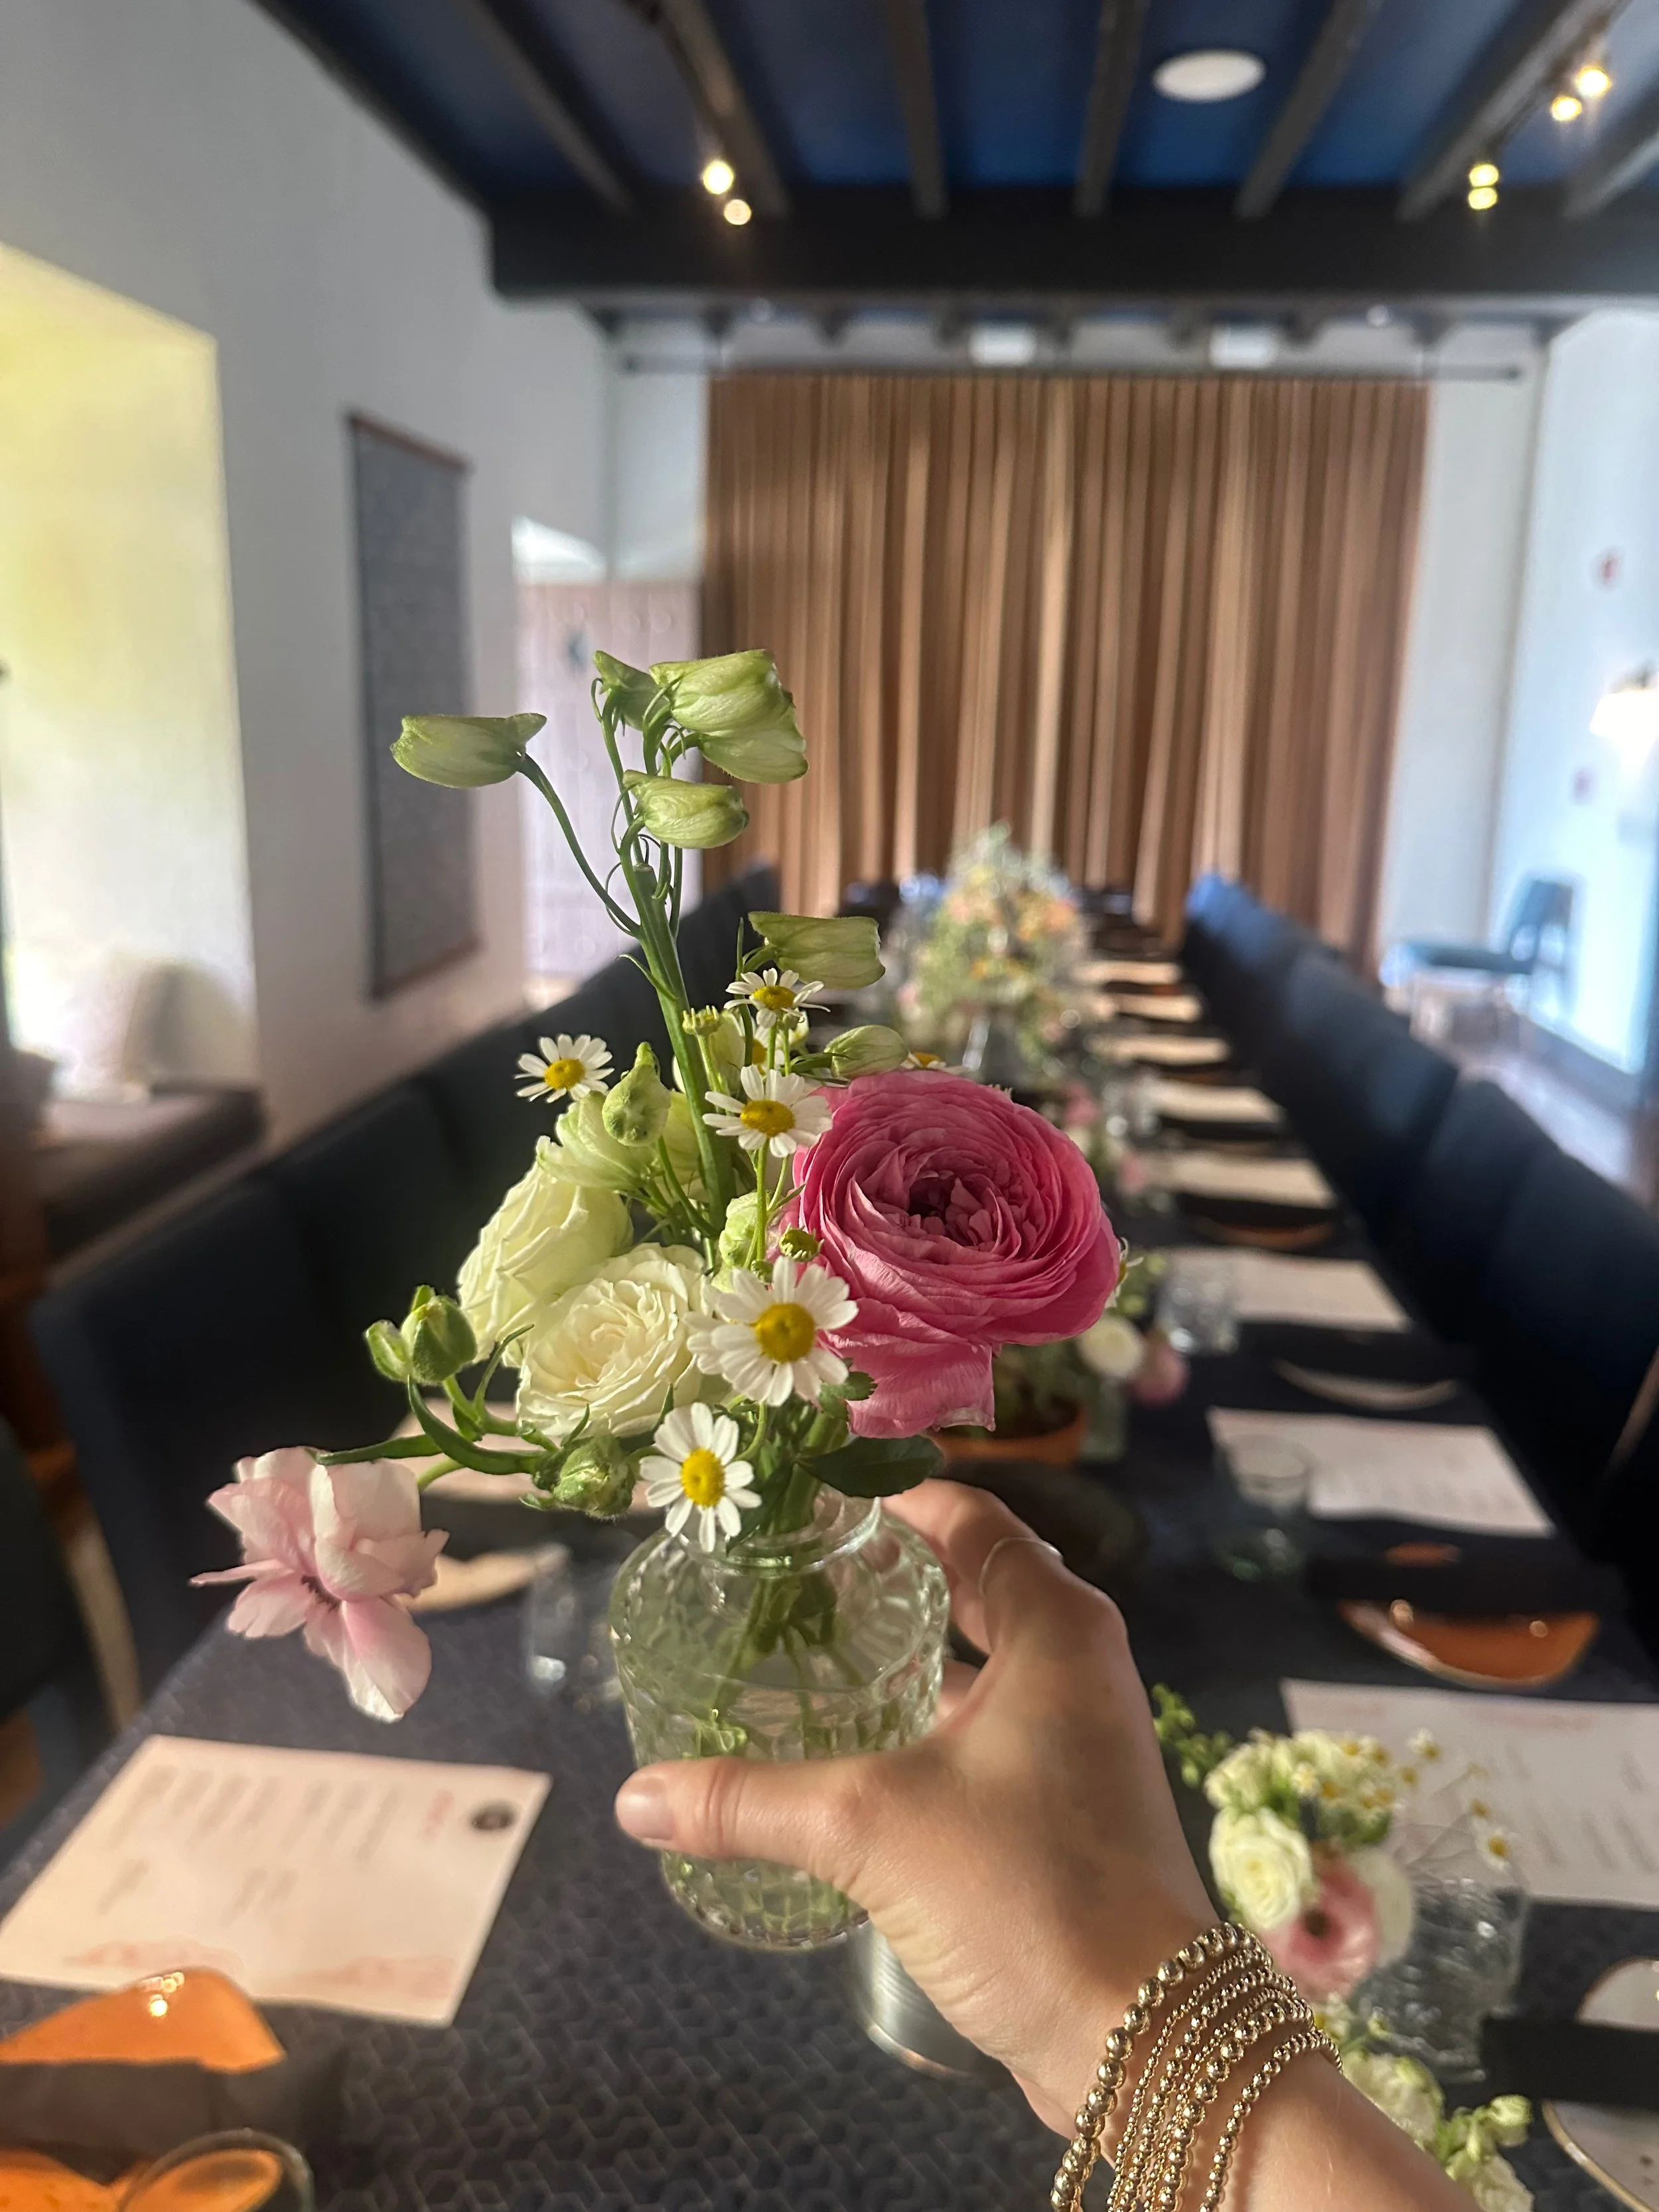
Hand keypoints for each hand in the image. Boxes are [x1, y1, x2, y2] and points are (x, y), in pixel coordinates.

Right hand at [614, 1478, 1213, 2130]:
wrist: (1141, 2039)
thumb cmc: (1027, 1892)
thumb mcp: (871, 1829)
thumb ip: (752, 1803)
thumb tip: (637, 1798)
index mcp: (1054, 1626)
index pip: (968, 1517)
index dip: (889, 1496)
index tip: (806, 1498)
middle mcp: (1076, 1665)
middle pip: (972, 1583)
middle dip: (886, 1575)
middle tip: (789, 1572)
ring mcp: (1076, 1739)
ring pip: (978, 1664)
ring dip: (903, 1655)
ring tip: (800, 1650)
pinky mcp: (1066, 1807)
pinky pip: (984, 1731)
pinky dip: (921, 1723)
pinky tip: (845, 1750)